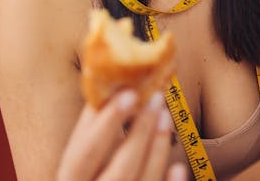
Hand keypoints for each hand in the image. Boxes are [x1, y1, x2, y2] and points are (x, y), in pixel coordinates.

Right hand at [57, 90, 186, 180]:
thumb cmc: (88, 178)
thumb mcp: (80, 163)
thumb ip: (93, 136)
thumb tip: (115, 87)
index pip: (82, 152)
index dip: (103, 122)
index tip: (127, 90)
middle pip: (118, 170)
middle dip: (139, 133)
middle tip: (155, 98)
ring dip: (156, 150)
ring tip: (165, 116)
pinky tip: (179, 166)